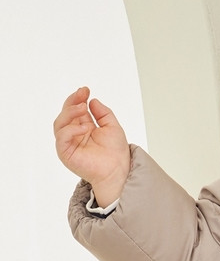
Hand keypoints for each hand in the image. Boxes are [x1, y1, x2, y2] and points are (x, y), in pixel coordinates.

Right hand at [53, 87, 130, 206]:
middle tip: (82, 94)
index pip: (76, 109)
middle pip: (65, 114)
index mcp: (83, 127)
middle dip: (72, 102)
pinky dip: (71, 130)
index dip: (78, 98)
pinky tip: (84, 127)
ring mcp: (68, 143)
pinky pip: (62, 137)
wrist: (118, 171)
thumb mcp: (112, 126)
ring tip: (82, 108)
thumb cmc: (116, 152)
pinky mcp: (65, 153)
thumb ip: (103, 113)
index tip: (85, 89)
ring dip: (69, 112)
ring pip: (60, 123)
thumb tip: (92, 100)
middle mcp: (74, 134)